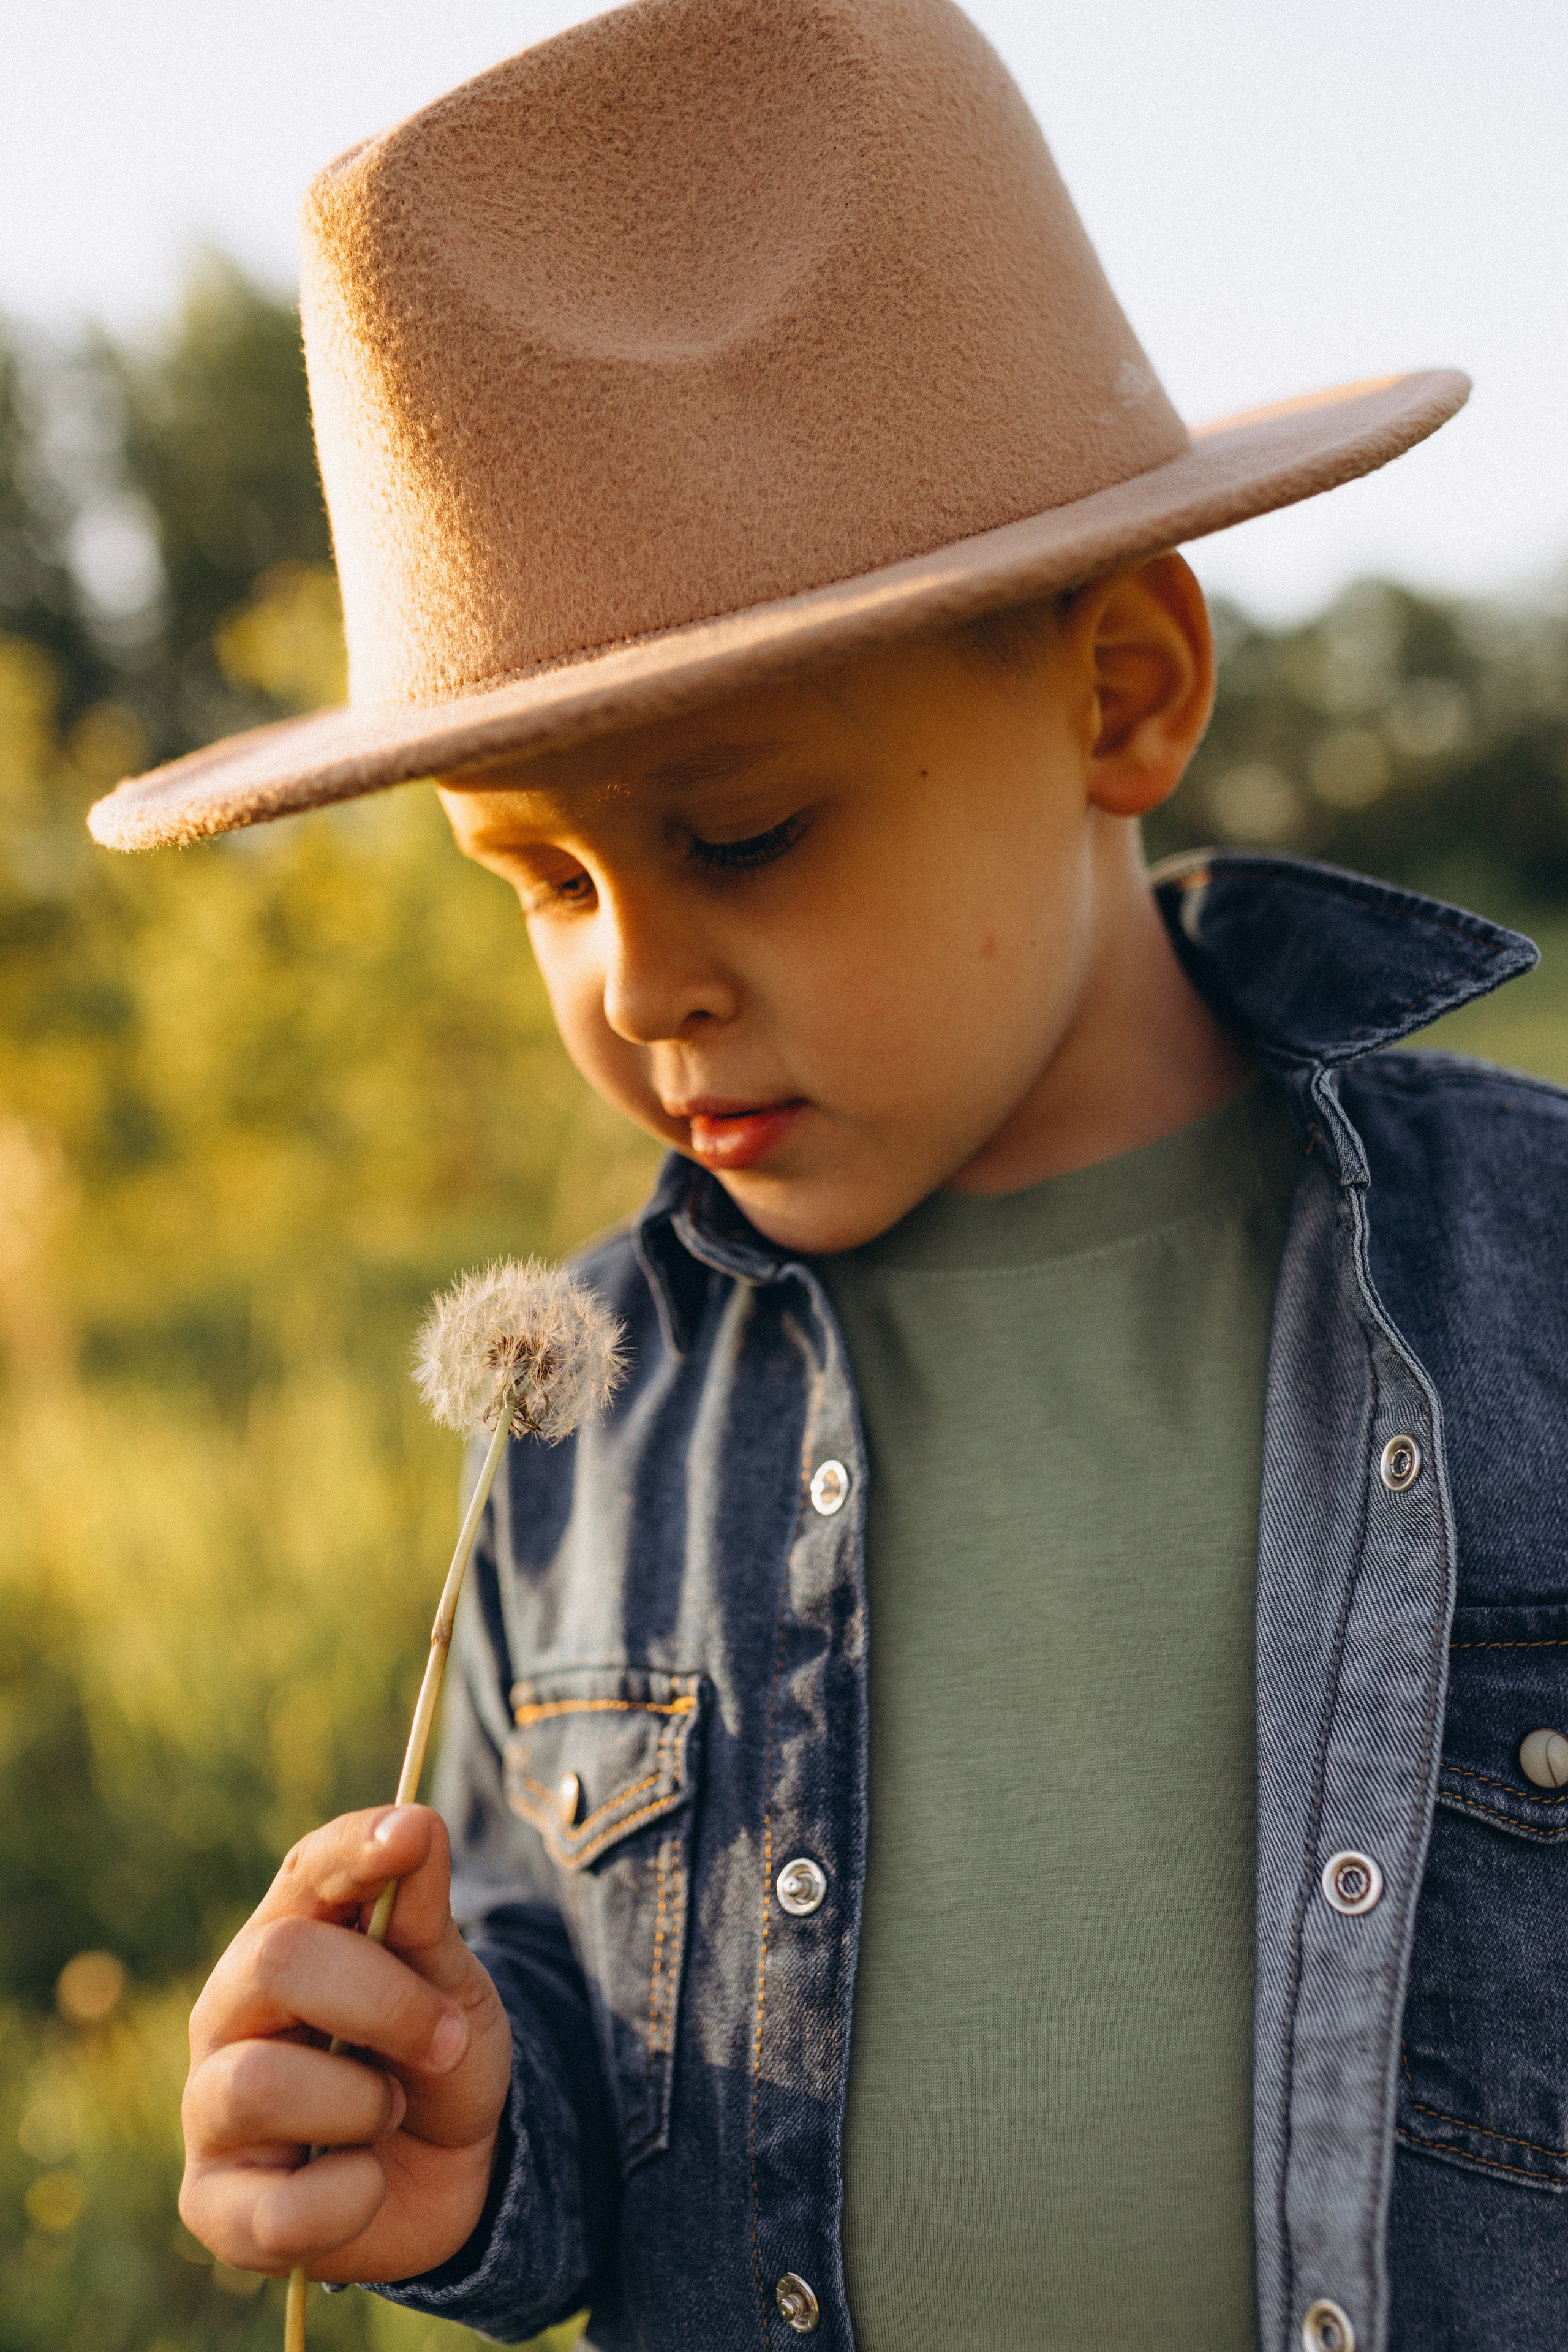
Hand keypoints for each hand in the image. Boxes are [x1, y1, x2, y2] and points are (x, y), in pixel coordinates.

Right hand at [180, 1805, 512, 2281]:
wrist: (449, 2175)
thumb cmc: (433, 2062)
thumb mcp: (452, 1986)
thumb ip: (426, 1916)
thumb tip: (416, 1824)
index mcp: (288, 1936)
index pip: (307, 1870)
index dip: (356, 1848)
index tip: (412, 1834)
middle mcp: (230, 2010)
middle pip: (276, 1961)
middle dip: (385, 2003)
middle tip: (444, 2041)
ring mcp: (209, 2106)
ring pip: (261, 2084)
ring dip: (364, 2105)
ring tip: (387, 2114)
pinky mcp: (212, 2204)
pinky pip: (281, 2208)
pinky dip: (353, 2196)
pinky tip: (365, 2181)